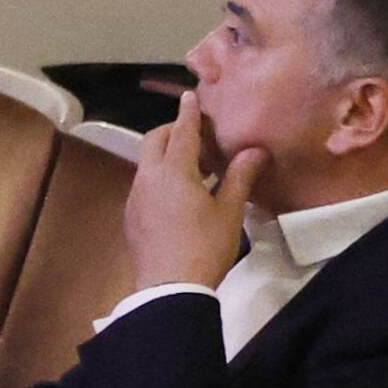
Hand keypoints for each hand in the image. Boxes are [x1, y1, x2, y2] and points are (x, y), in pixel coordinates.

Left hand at [122, 92, 264, 295]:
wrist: (170, 290)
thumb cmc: (205, 247)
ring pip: (148, 163)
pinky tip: (180, 197)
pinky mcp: (131, 217)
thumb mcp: (229, 212)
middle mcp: (148, 178)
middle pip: (156, 140)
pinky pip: (144, 185)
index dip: (188, 113)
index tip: (190, 97)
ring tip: (196, 170)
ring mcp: (135, 198)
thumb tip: (255, 151)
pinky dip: (160, 178)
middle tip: (199, 139)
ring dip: (168, 156)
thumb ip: (240, 177)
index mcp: (173, 171)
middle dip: (174, 131)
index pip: (181, 131)